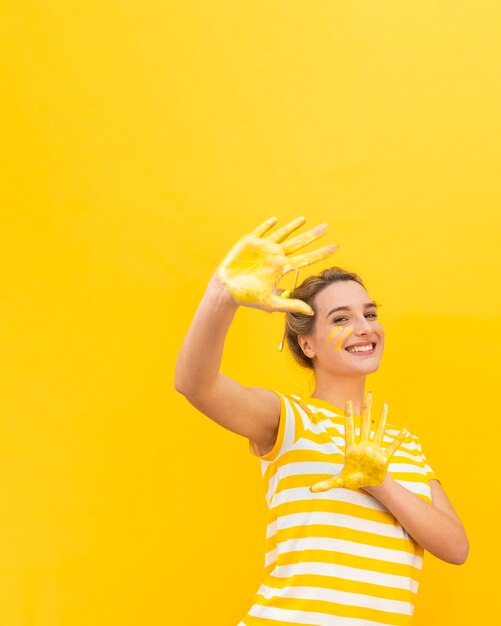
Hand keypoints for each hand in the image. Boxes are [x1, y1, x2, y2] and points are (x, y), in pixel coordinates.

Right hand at [216, 217, 336, 314]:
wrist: (226, 290)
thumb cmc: (248, 297)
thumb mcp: (271, 303)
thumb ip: (291, 305)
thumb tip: (311, 311)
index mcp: (282, 268)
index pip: (306, 259)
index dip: (320, 253)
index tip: (335, 247)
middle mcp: (276, 256)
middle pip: (298, 243)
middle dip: (312, 235)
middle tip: (327, 226)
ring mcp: (264, 248)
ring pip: (282, 234)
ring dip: (293, 226)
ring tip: (304, 219)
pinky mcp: (250, 242)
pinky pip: (261, 230)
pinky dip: (267, 225)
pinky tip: (275, 220)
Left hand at [310, 392, 407, 491]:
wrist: (369, 484)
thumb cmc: (354, 479)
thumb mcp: (340, 482)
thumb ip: (326, 484)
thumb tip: (310, 490)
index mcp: (352, 448)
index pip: (349, 428)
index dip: (348, 415)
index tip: (347, 401)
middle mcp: (364, 445)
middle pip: (365, 423)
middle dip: (367, 408)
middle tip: (369, 393)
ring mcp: (375, 449)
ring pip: (380, 430)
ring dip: (383, 417)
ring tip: (386, 404)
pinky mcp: (385, 457)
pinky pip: (393, 447)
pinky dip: (399, 439)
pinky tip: (405, 429)